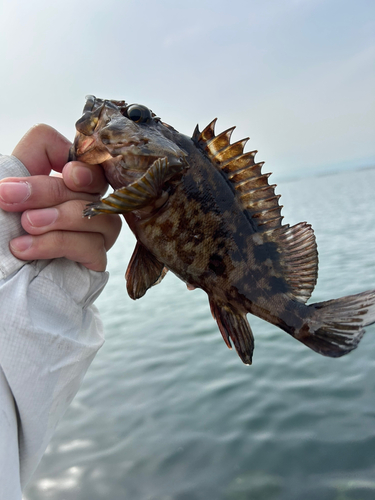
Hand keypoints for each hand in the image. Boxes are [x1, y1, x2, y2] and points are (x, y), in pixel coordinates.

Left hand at [0, 124, 121, 271]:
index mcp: (56, 180)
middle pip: (88, 181)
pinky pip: (92, 245)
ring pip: (95, 213)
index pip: (81, 155)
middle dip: (48, 190)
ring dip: (57, 217)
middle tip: (10, 200)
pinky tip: (24, 250)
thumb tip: (60, 145)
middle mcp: (79, 202)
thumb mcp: (2, 190)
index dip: (76, 159)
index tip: (61, 171)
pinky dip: (56, 244)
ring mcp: (90, 232)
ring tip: (24, 227)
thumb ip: (27, 159)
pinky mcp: (94, 260)